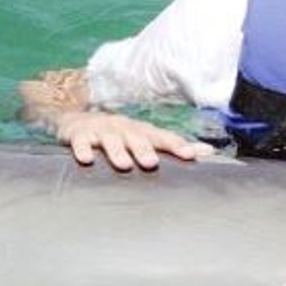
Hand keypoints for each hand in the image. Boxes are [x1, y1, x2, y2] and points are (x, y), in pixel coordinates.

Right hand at [55, 110, 214, 170]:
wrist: (77, 120)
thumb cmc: (120, 135)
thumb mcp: (145, 138)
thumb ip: (174, 145)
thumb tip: (209, 152)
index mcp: (141, 131)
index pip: (162, 137)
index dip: (176, 145)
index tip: (190, 155)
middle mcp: (124, 128)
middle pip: (136, 137)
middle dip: (144, 149)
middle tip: (152, 163)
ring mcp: (101, 130)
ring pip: (110, 140)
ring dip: (117, 151)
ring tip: (124, 165)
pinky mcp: (79, 135)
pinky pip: (80, 143)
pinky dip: (82, 150)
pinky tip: (87, 160)